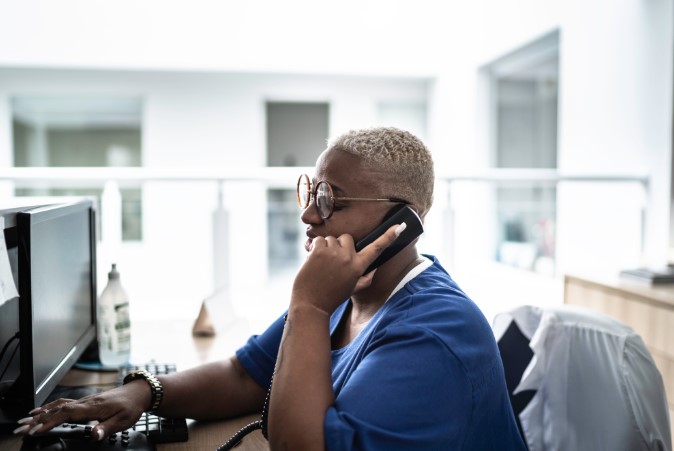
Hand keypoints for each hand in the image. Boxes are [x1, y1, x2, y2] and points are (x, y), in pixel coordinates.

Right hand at [13, 381, 150, 440]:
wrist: (138, 393)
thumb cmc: (131, 407)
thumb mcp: (123, 420)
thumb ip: (107, 428)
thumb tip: (94, 435)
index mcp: (93, 408)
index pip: (66, 414)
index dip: (50, 422)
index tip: (37, 431)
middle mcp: (85, 403)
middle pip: (56, 410)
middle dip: (37, 420)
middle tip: (20, 429)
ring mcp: (84, 401)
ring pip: (58, 406)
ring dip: (40, 413)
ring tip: (24, 421)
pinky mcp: (85, 402)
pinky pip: (63, 404)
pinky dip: (49, 407)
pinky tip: (41, 411)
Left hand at [291, 222, 405, 315]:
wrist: (311, 304)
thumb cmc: (332, 297)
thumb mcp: (353, 289)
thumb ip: (366, 278)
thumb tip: (374, 268)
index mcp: (359, 267)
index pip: (377, 248)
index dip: (389, 236)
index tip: (400, 226)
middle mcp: (349, 258)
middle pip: (348, 238)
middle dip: (340, 245)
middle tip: (333, 261)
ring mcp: (334, 253)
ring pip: (331, 239)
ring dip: (326, 247)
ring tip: (321, 264)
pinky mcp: (319, 250)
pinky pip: (318, 240)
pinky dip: (314, 248)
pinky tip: (313, 261)